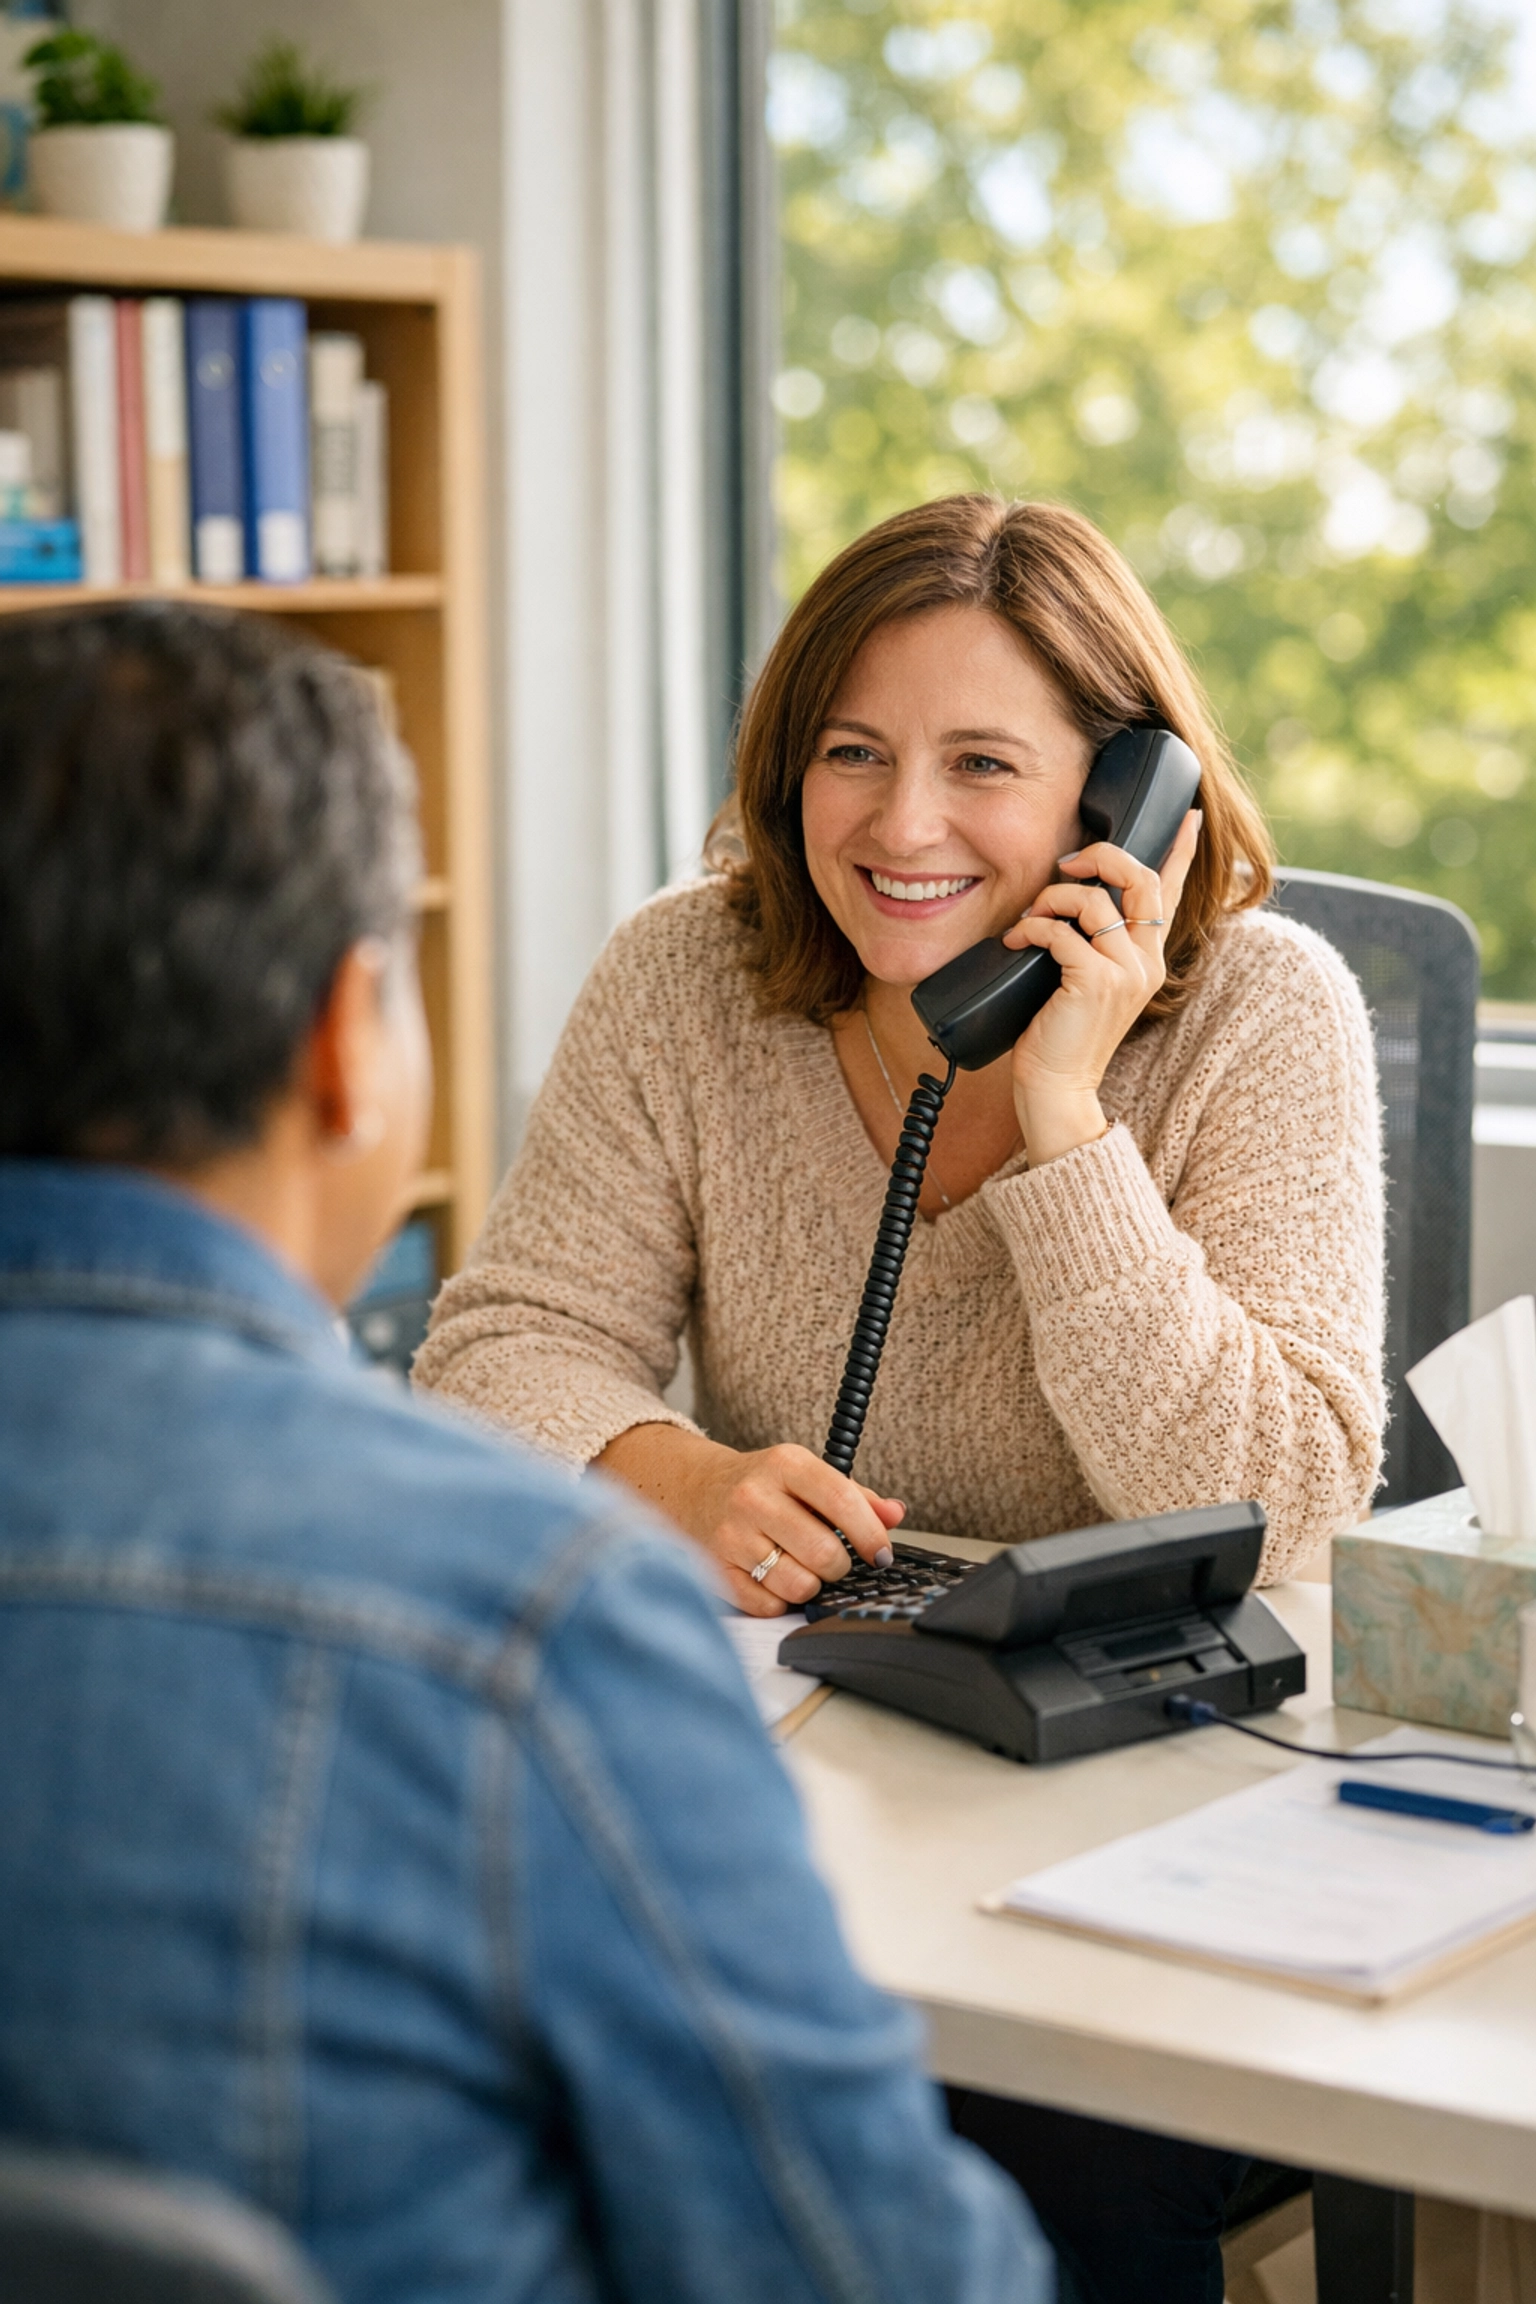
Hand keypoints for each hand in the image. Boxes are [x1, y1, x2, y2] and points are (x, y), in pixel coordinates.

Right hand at [596, 1425, 905, 1617]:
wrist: (691, 1489)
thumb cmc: (760, 1485)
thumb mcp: (804, 1475)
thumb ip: (855, 1495)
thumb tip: (895, 1515)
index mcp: (785, 1464)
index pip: (842, 1501)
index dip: (871, 1535)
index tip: (881, 1554)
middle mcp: (754, 1497)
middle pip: (824, 1553)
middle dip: (839, 1566)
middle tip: (833, 1560)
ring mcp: (731, 1535)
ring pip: (799, 1584)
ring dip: (810, 1584)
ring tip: (800, 1567)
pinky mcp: (716, 1570)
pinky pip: (768, 1605)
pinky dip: (779, 1600)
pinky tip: (773, 1579)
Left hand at [1001, 808, 1201, 1165]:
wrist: (1057, 1088)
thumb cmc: (1061, 1035)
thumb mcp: (1085, 981)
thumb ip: (1090, 942)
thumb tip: (1068, 896)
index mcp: (1149, 959)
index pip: (1172, 894)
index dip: (1181, 851)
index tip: (1190, 818)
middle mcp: (1146, 962)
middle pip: (1141, 878)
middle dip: (1101, 856)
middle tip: (1067, 865)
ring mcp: (1125, 973)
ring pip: (1094, 900)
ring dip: (1051, 899)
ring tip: (1029, 918)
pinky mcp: (1095, 982)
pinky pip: (1062, 932)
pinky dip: (1032, 929)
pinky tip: (1015, 942)